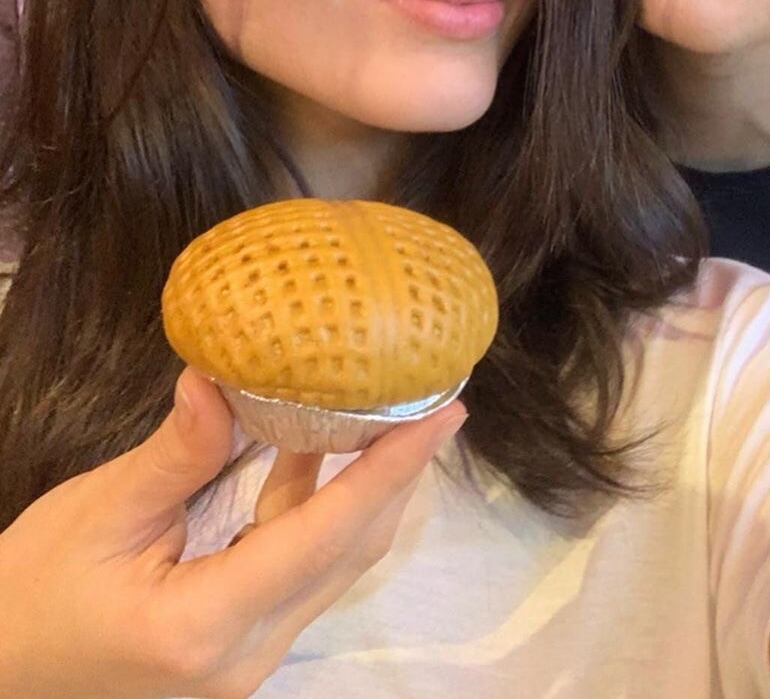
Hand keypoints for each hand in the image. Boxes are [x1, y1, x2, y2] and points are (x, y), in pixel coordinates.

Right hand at [0, 367, 464, 698]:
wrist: (0, 673)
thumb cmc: (31, 593)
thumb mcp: (98, 516)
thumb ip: (176, 454)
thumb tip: (223, 379)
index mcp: (207, 624)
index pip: (325, 534)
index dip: (392, 468)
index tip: (445, 412)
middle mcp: (247, 653)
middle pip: (345, 552)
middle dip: (396, 474)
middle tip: (433, 398)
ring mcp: (247, 659)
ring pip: (329, 563)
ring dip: (363, 491)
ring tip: (394, 414)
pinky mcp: (240, 646)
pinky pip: (298, 570)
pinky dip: (316, 510)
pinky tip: (316, 447)